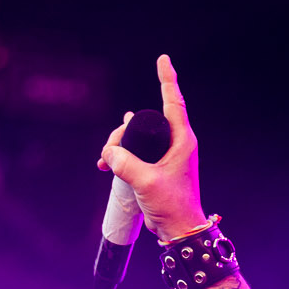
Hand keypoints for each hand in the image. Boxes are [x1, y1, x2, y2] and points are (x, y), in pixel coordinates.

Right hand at [97, 54, 207, 238]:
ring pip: (138, 137)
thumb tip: (109, 152)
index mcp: (181, 140)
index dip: (167, 79)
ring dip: (120, 146)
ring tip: (106, 161)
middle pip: (145, 121)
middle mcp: (176, 143)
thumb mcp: (145, 182)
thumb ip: (125, 163)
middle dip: (124, 131)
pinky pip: (136, 152)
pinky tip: (108, 164)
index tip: (163, 59)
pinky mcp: (157, 166)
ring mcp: (166, 155)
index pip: (174, 102)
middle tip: (110, 151)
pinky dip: (122, 156)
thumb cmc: (171, 205)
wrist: (178, 229)